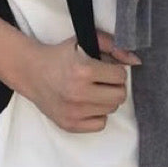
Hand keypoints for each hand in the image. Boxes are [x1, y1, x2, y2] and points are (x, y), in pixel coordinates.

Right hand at [17, 30, 140, 132]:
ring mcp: (73, 112)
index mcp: (83, 71)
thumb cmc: (60, 56)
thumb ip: (113, 46)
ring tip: (93, 91)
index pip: (120, 76)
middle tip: (103, 81)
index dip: (115, 70)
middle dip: (115, 86)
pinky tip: (88, 104)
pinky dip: (98, 114)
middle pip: (120, 96)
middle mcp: (78, 93)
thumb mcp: (85, 42)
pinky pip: (100, 124)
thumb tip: (136, 60)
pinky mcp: (69, 124)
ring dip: (106, 99)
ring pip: (111, 109)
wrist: (31, 72)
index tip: (106, 68)